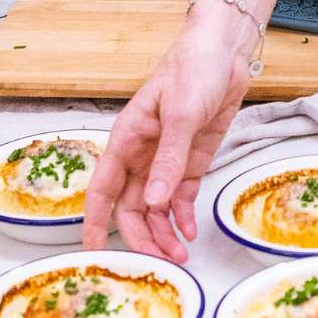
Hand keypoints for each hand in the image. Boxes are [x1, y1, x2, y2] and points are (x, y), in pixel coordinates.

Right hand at [81, 2, 257, 260]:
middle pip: (129, 207)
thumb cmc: (193, 69)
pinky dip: (182, 218)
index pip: (101, 190)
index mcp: (126, 140)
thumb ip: (169, 159)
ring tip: (180, 256)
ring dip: (164, 233)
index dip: (94, 223)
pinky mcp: (190, 162)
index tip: (92, 254)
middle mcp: (141, 155)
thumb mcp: (181, 113)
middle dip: (141, 238)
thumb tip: (154, 201)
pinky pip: (180, 198)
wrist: (224, 52)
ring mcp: (166, 160)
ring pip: (155, 208)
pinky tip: (189, 233)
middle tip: (158, 264)